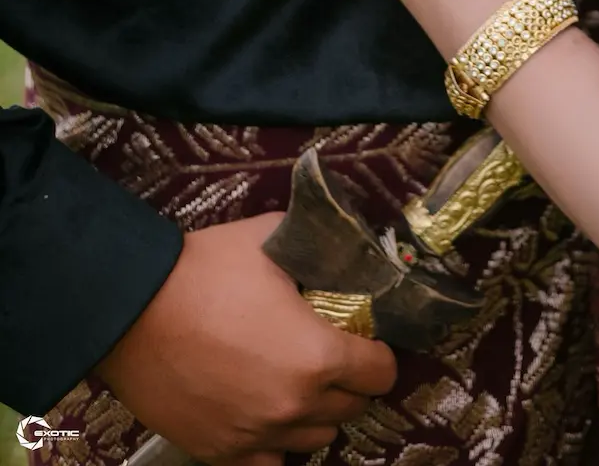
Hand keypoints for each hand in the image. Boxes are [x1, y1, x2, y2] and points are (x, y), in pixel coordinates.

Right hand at [97, 212, 395, 465]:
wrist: (131, 309)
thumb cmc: (204, 271)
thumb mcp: (272, 240)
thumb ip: (316, 248)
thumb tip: (342, 247)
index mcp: (317, 356)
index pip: (381, 374)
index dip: (380, 353)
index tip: (368, 339)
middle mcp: (294, 407)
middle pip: (351, 409)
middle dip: (350, 382)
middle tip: (333, 355)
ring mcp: (255, 436)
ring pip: (314, 439)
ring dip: (317, 413)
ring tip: (298, 383)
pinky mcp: (219, 453)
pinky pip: (269, 463)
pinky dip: (276, 442)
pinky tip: (267, 414)